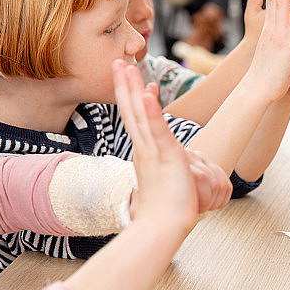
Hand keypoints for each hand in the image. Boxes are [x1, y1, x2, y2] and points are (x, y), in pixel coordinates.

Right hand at [114, 60, 229, 231]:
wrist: (163, 226)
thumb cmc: (167, 211)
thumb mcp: (167, 183)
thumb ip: (166, 173)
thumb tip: (171, 175)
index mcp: (145, 154)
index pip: (137, 119)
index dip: (133, 97)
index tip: (131, 78)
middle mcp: (144, 149)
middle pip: (131, 110)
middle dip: (125, 85)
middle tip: (118, 62)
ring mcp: (153, 152)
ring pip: (139, 115)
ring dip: (132, 90)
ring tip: (126, 67)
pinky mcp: (166, 157)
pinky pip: (156, 131)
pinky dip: (151, 112)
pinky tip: (148, 93)